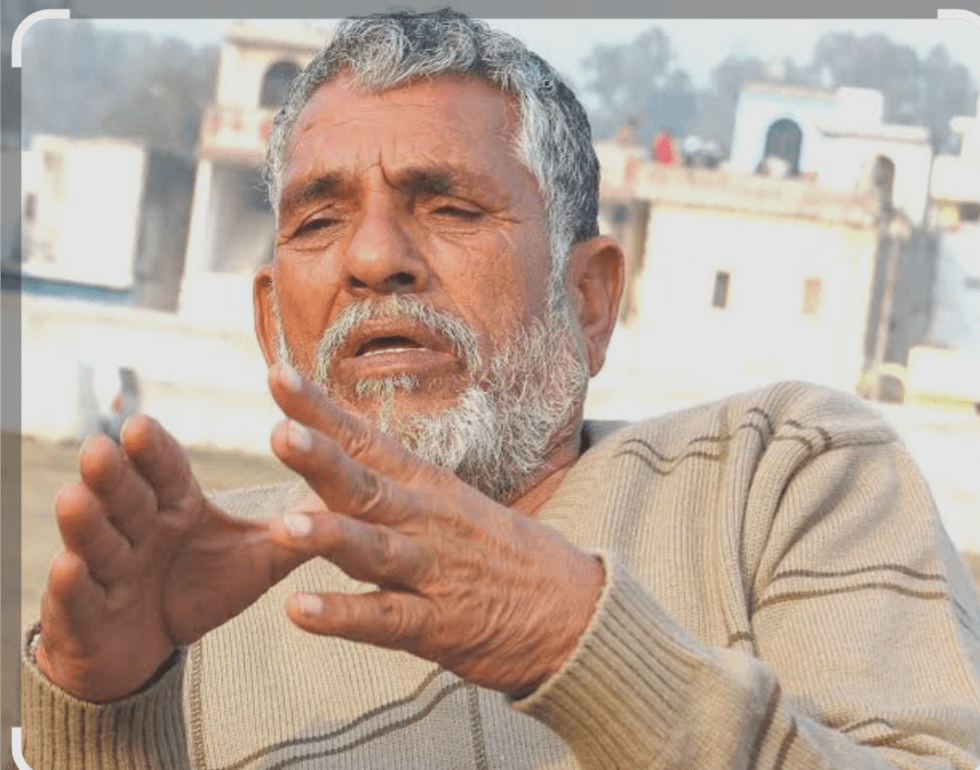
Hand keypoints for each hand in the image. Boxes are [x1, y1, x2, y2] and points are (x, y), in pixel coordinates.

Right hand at [36, 417, 301, 702]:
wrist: (146, 643)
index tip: (143, 424)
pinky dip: (73, 584)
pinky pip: (79, 598)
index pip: (167, 472)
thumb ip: (299, 528)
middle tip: (107, 445)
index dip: (156, 452)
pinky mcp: (86, 615)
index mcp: (175, 506)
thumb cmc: (200, 587)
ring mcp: (107, 569)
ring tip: (76, 496)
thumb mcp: (257, 557)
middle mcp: (136, 528)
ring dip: (86, 520)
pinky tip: (70, 565)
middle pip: (126, 497)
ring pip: (96, 540)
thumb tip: (358, 493)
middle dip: (115, 474)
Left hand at [266, 364, 603, 696]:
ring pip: (375, 550)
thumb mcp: (451, 505)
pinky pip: (384, 621)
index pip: (367, 440)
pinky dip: (343, 616)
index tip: (279, 376)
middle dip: (322, 460)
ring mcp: (433, 572)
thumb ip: (389, 488)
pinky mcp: (438, 626)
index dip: (321, 410)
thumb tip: (326, 470)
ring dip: (330, 536)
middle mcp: (426, 521)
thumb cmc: (501, 554)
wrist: (576, 610)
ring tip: (283, 526)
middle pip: (367, 486)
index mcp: (427, 487)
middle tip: (280, 432)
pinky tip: (299, 610)